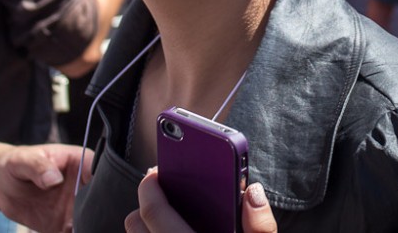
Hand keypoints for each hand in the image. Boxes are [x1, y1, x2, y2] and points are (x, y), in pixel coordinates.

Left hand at [0, 143, 92, 232]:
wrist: (2, 185)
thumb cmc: (16, 163)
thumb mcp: (23, 160)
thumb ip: (38, 166)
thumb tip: (54, 179)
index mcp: (80, 162)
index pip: (100, 171)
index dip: (103, 182)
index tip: (93, 194)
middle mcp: (83, 185)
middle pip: (101, 198)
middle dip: (98, 209)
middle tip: (78, 215)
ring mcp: (76, 206)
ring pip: (91, 219)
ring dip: (88, 225)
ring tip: (70, 225)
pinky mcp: (65, 225)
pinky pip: (75, 232)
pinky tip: (64, 232)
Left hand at [126, 168, 277, 231]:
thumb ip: (261, 226)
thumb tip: (251, 190)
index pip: (153, 213)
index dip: (151, 187)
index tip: (156, 170)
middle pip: (135, 225)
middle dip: (146, 202)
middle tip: (165, 186)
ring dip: (148, 223)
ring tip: (170, 210)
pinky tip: (175, 228)